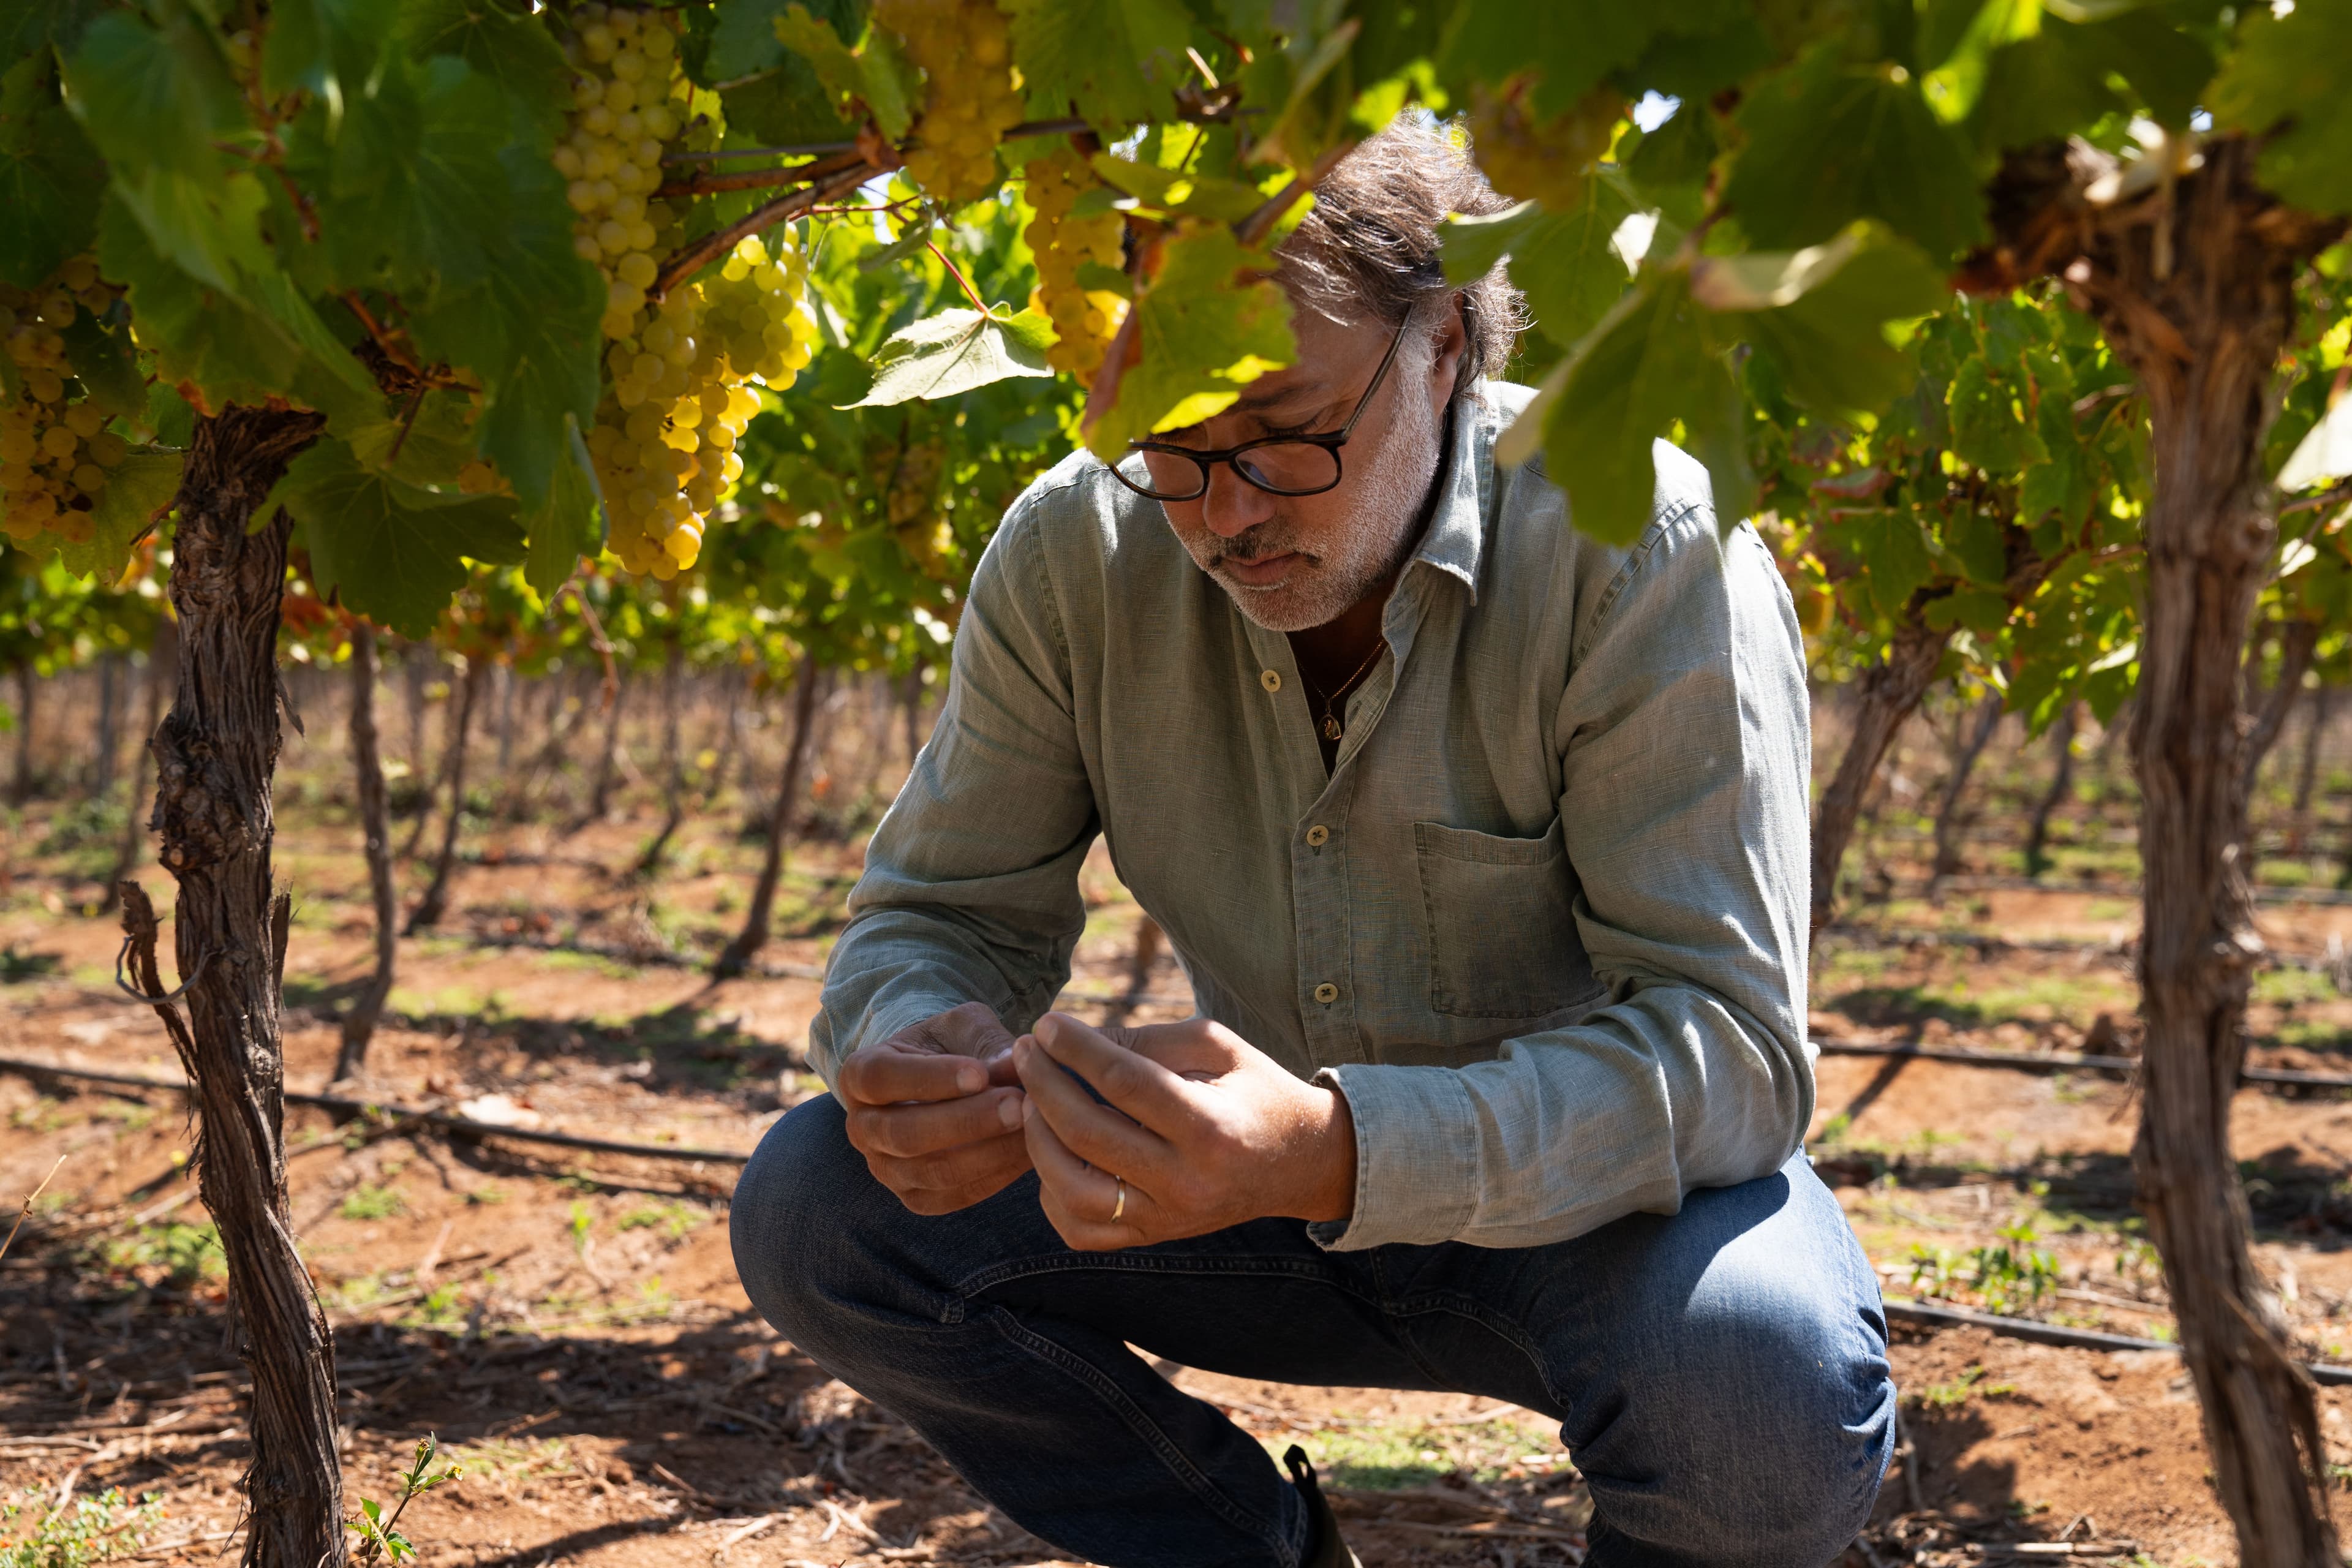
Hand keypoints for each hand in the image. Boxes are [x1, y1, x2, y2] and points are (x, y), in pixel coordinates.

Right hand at [836, 1000, 1029, 1214]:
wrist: (944, 1082)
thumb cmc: (950, 1045)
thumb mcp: (963, 1028)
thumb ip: (985, 1042)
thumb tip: (1014, 1065)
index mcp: (859, 1074)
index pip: (882, 1079)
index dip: (930, 1079)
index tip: (980, 1073)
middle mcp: (862, 1128)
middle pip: (904, 1134)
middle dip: (966, 1122)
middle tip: (1018, 1105)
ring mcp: (885, 1169)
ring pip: (931, 1172)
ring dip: (987, 1152)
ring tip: (1031, 1126)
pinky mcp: (916, 1197)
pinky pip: (953, 1196)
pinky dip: (994, 1177)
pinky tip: (1028, 1152)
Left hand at [1013, 1012, 1356, 1250]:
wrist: (1300, 1163)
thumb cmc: (1255, 1091)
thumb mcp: (1217, 1046)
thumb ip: (1148, 1040)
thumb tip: (1073, 1040)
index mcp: (1211, 1128)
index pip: (1125, 1083)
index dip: (1076, 1048)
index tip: (1046, 1022)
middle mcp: (1187, 1182)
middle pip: (1088, 1134)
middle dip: (1043, 1084)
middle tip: (1026, 1049)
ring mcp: (1167, 1218)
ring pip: (1072, 1190)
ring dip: (1037, 1140)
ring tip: (1030, 1101)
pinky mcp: (1153, 1237)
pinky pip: (1080, 1228)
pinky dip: (1051, 1192)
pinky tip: (1053, 1152)